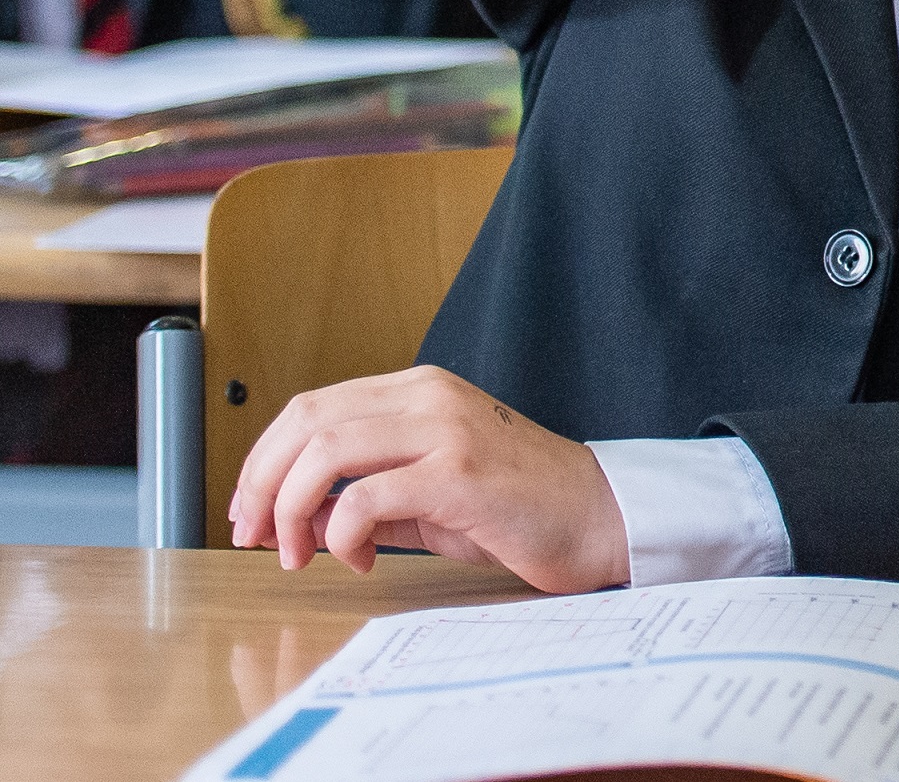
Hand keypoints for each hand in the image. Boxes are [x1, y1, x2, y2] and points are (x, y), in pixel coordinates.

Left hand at [227, 366, 628, 592]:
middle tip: (258, 537)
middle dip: (262, 486)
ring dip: (293, 512)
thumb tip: (292, 514)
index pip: (310, 408)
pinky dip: (342, 535)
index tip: (248, 512)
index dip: (261, 462)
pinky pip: (365, 498)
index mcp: (420, 390)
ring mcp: (447, 430)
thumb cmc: (517, 507)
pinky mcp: (461, 473)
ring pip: (325, 453)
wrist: (599, 518)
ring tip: (301, 554)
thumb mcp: (429, 484)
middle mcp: (430, 396)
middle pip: (306, 423)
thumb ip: (367, 486)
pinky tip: (361, 560)